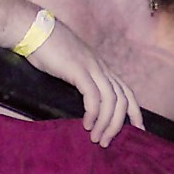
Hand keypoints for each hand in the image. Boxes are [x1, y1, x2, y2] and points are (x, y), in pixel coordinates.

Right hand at [25, 23, 144, 146]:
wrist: (35, 29)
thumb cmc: (49, 50)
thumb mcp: (71, 67)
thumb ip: (81, 80)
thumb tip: (84, 101)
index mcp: (102, 68)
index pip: (127, 92)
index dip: (135, 112)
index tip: (139, 130)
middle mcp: (101, 68)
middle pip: (123, 99)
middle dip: (119, 124)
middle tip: (107, 143)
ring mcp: (91, 67)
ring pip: (111, 100)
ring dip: (106, 123)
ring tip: (96, 138)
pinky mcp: (78, 69)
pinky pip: (93, 95)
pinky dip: (94, 112)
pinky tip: (87, 124)